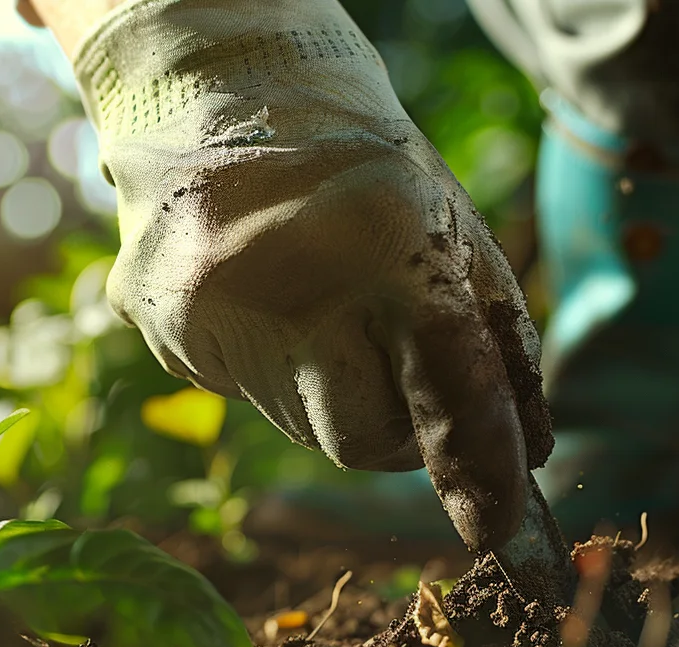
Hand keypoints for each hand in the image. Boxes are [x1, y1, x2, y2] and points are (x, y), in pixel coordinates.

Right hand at [75, 0, 552, 551]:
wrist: (218, 90)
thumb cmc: (357, 163)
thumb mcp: (453, 226)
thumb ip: (496, 344)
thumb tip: (524, 459)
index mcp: (379, 233)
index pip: (444, 383)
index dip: (478, 463)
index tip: (495, 525)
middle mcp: (282, 278)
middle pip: (361, 440)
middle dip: (398, 427)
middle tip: (395, 360)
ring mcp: (202, 310)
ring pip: (301, 426)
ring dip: (333, 392)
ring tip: (322, 305)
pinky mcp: (155, 329)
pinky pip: (241, 395)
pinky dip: (272, 371)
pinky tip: (265, 301)